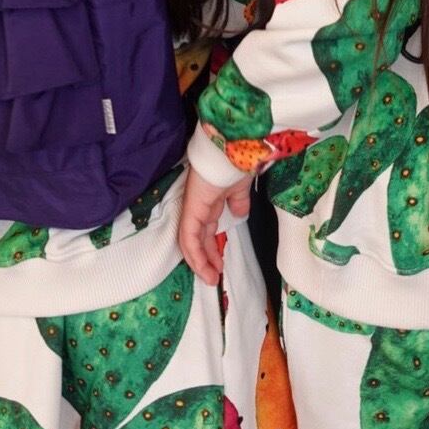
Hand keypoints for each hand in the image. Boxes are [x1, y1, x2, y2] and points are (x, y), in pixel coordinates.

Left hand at [179, 167, 250, 284]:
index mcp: (211, 200)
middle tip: (214, 276)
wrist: (233, 151)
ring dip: (200, 262)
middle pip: (198, 237)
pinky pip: (189, 237)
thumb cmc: (237, 165)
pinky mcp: (191, 210)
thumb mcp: (240, 188)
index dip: (211, 247)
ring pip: (190, 241)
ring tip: (210, 278)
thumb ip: (238, 201)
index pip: (206, 228)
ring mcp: (193, 207)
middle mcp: (199, 206)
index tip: (219, 264)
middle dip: (206, 259)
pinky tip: (203, 267)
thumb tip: (239, 213)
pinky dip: (195, 254)